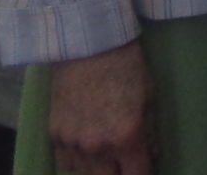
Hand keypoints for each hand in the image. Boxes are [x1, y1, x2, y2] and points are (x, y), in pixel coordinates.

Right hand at [49, 40, 152, 173]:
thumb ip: (151, 134)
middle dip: (120, 173)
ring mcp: (73, 143)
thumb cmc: (127, 67)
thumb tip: (150, 157)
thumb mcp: (150, 98)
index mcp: (126, 137)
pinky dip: (78, 161)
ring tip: (107, 156)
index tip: (144, 169)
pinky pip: (66, 163)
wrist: (89, 45)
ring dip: (99, 169)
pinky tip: (87, 149)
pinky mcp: (55, 135)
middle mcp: (98, 146)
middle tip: (125, 162)